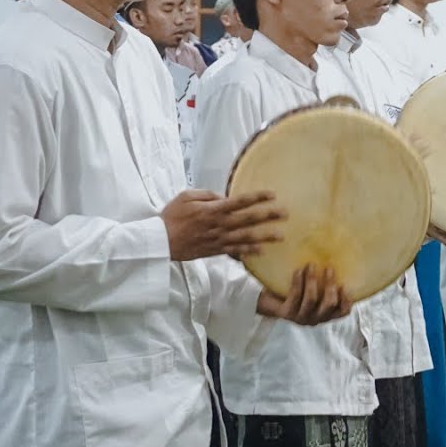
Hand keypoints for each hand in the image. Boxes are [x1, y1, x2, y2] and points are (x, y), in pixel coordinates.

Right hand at [162, 189, 285, 261]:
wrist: (160, 242)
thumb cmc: (171, 216)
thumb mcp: (186, 196)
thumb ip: (207, 195)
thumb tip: (223, 198)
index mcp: (212, 210)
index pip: (240, 201)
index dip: (257, 197)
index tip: (272, 194)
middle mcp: (219, 225)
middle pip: (248, 219)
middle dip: (268, 215)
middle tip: (286, 213)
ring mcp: (218, 240)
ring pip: (246, 237)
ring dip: (265, 236)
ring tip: (281, 235)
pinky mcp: (215, 251)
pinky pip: (236, 251)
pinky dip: (249, 251)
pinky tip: (262, 251)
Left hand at [256, 265, 351, 325]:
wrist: (269, 300)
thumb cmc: (297, 291)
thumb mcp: (315, 288)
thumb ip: (326, 282)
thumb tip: (337, 257)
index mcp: (326, 314)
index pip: (343, 312)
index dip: (347, 300)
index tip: (345, 284)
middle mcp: (315, 319)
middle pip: (329, 304)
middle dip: (330, 285)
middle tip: (329, 268)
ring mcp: (301, 317)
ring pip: (312, 299)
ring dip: (313, 280)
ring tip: (311, 265)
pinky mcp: (286, 313)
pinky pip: (295, 296)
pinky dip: (298, 281)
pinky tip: (298, 270)